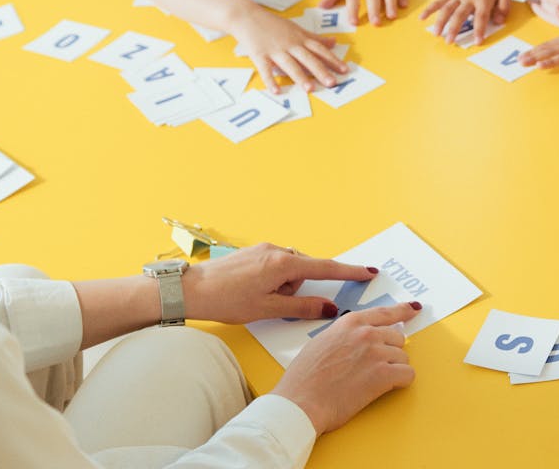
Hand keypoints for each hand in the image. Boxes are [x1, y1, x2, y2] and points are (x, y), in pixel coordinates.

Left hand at [182, 243, 377, 323]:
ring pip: (289, 270)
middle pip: (304, 272)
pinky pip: (275, 266)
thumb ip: (302, 308)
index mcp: (284, 264)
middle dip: (297, 290)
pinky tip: (251, 291)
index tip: (369, 272)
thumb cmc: (226, 300)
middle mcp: (277, 251)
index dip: (349, 272)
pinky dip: (271, 280)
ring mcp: (264, 249)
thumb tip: (329, 308)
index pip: (326, 268)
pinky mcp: (253, 252)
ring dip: (282, 287)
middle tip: (272, 304)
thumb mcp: (268, 310)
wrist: (189, 290)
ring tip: (256, 300)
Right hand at [229, 6, 347, 91]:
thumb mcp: (296, 28)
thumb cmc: (273, 24)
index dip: (333, 60)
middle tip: (333, 83)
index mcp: (300, 38)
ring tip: (310, 89)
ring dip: (300, 77)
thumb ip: (315, 38)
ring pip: (289, 64)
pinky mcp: (259, 55)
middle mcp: (290, 44)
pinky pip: (265, 69)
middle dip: (321, 71)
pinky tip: (276, 91)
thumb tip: (334, 42)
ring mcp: (275, 50)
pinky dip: (270, 80)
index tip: (345, 69)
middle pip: (308, 59)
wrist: (247, 16)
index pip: (319, 50)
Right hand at [272, 301, 421, 433]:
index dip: (402, 311)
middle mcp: (366, 333)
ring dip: (392, 369)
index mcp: (350, 323)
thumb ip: (346, 335)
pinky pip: (408, 374)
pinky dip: (400, 382)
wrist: (300, 402)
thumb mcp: (322, 342)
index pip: (385, 312)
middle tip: (373, 367)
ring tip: (370, 381)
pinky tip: (384, 387)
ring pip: (403, 357)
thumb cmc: (304, 379)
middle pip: (397, 337)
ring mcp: (376, 352)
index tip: (413, 309)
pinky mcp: (383, 374)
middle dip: (389, 351)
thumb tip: (362, 338)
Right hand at [419, 0, 510, 44]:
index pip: (481, 16)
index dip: (479, 29)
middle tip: (449, 41)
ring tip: (436, 34)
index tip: (477, 42)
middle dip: (454, 28)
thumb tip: (498, 21)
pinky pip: (439, 1)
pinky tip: (422, 18)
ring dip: (440, 22)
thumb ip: (504, 6)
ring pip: (446, 8)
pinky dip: (430, 9)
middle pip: (459, 14)